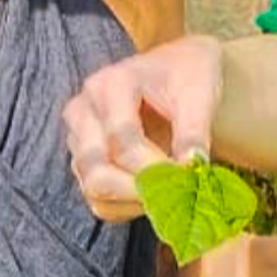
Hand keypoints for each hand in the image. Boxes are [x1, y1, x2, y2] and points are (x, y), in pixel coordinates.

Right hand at [64, 34, 222, 221]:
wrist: (176, 68)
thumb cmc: (187, 75)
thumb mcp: (198, 93)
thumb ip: (194, 131)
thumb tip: (192, 169)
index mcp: (109, 85)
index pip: (123, 140)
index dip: (156, 166)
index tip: (188, 178)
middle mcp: (83, 111)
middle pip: (96, 170)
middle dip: (140, 190)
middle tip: (178, 194)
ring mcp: (78, 138)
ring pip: (93, 189)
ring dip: (134, 201)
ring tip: (171, 194)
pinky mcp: (84, 161)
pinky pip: (98, 200)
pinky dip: (128, 207)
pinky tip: (157, 196)